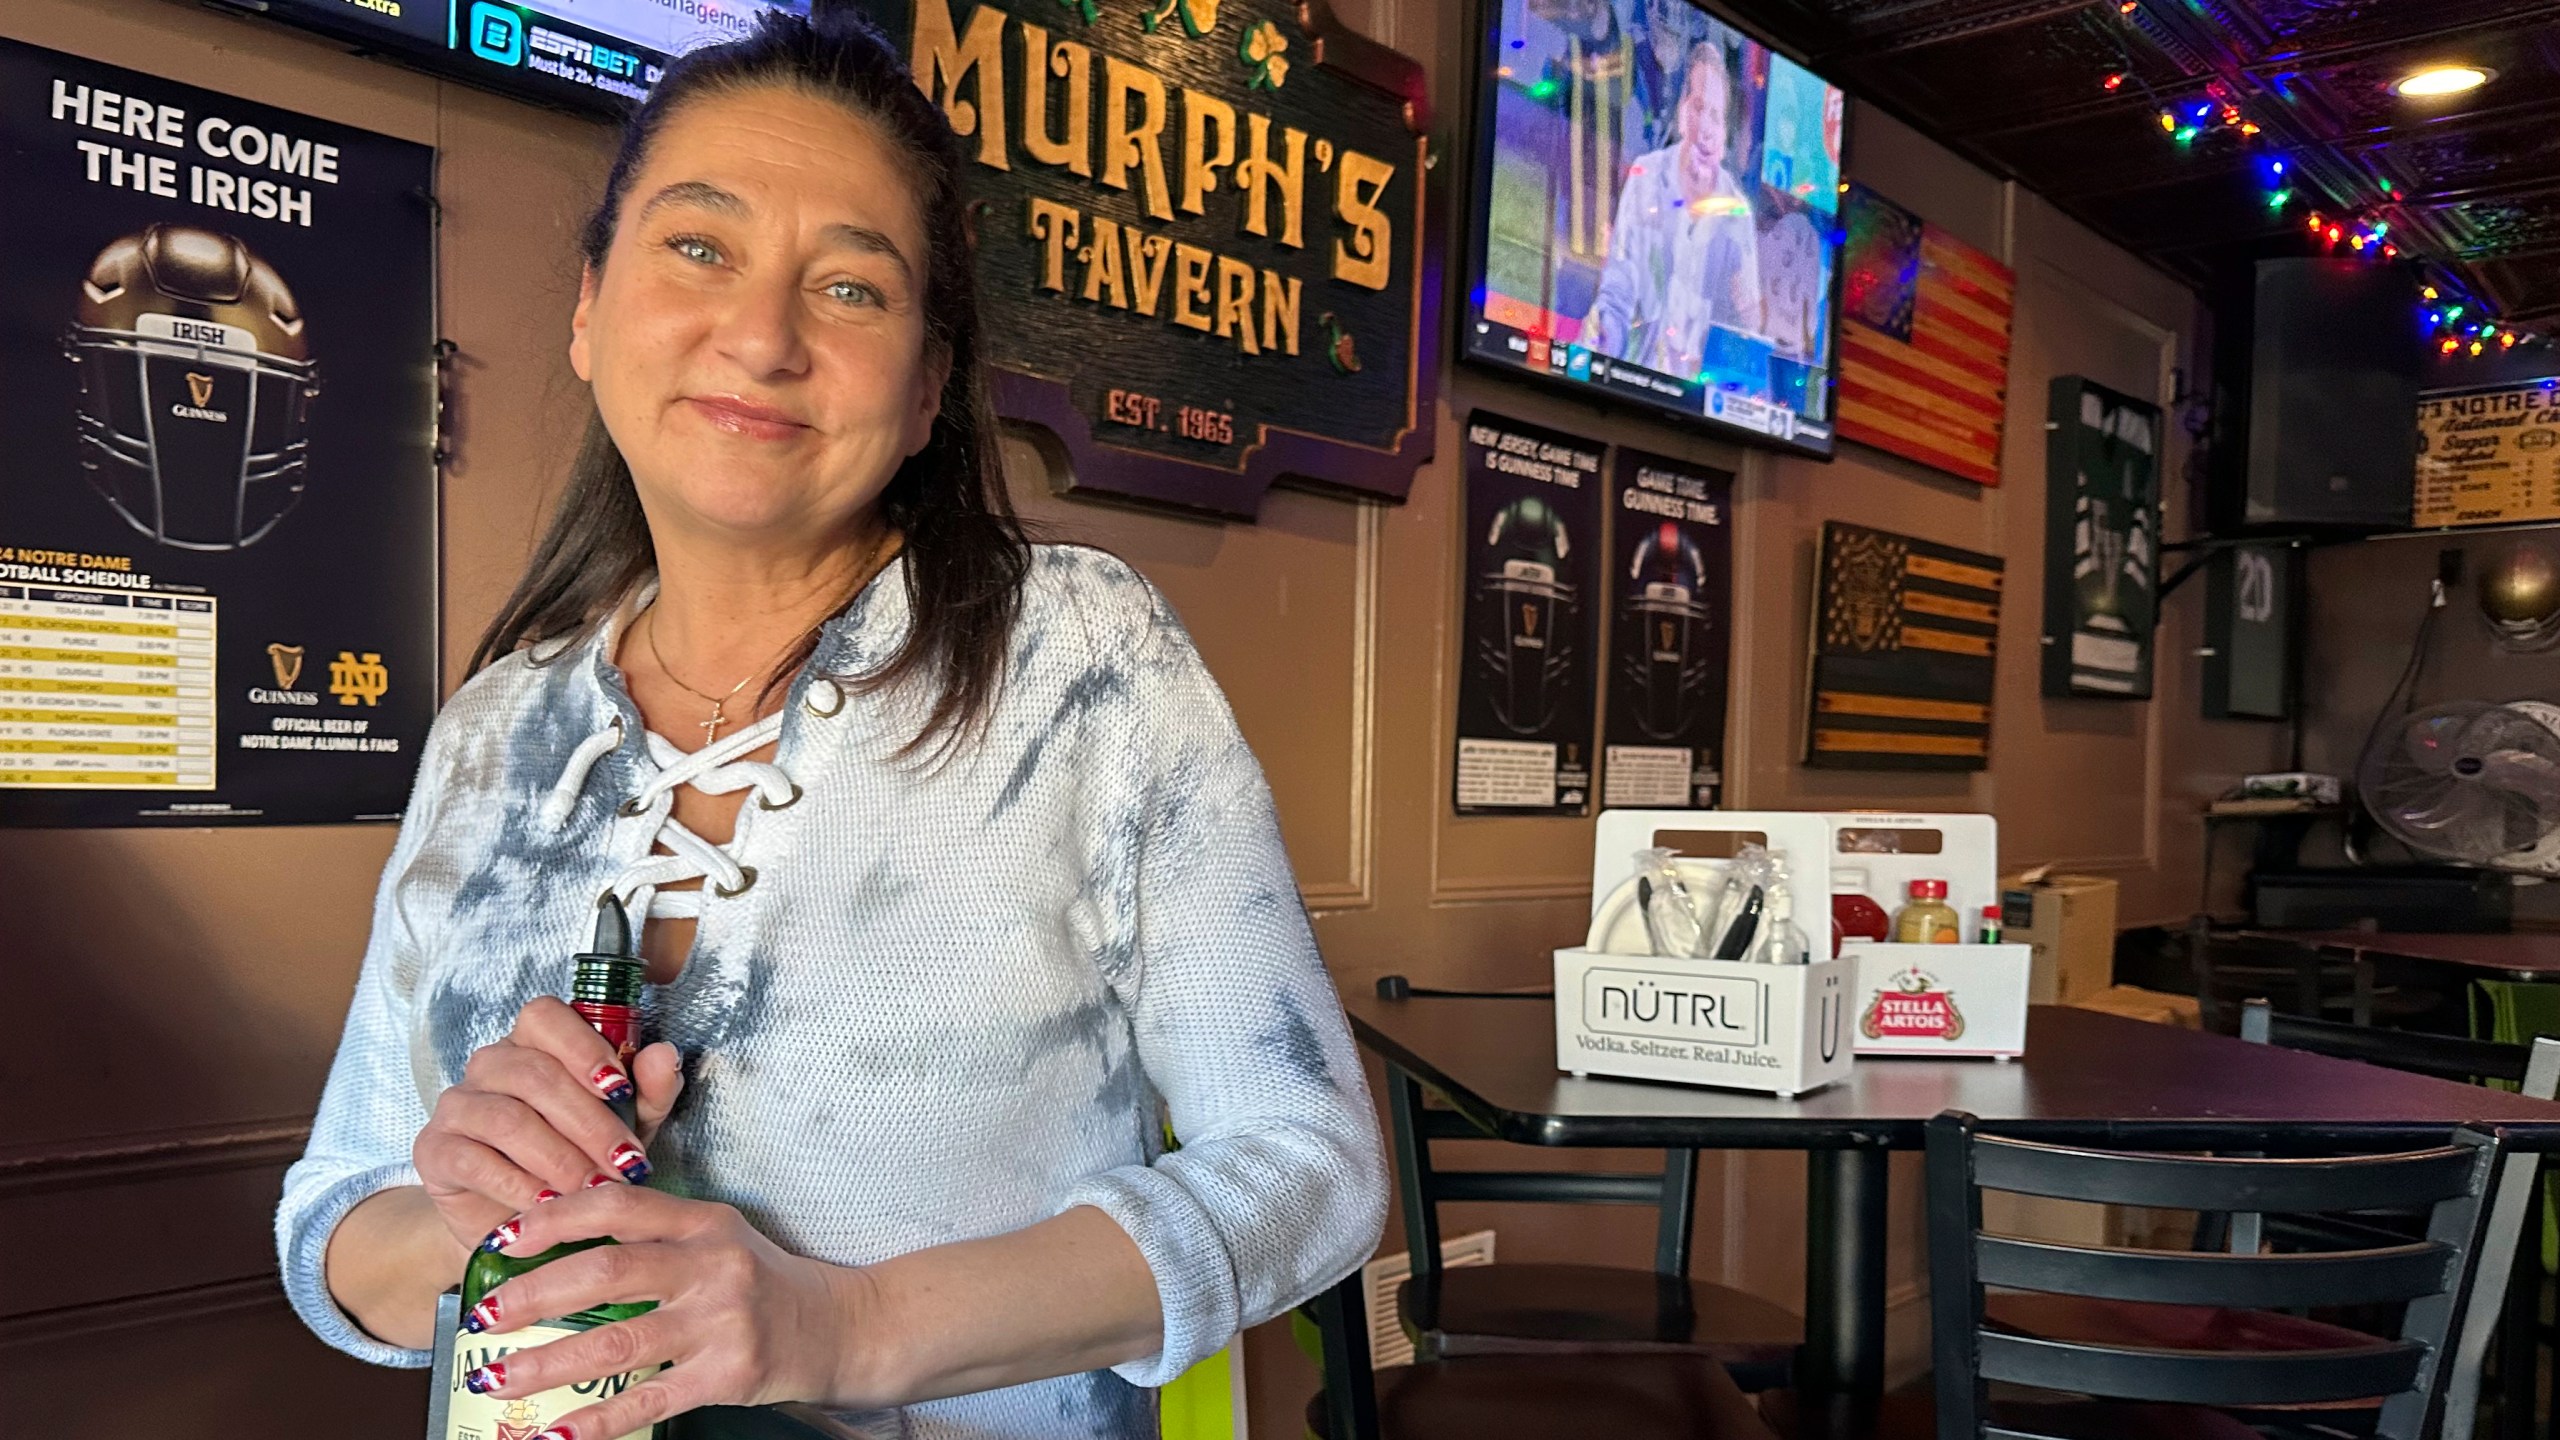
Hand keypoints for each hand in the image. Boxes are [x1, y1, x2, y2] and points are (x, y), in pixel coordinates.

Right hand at [413, 997, 684, 1252]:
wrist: (523, 1224)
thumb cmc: (580, 1160)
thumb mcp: (627, 1126)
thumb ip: (648, 1090)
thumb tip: (663, 1054)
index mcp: (534, 1043)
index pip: (545, 1016)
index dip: (582, 1047)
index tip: (620, 1089)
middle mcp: (490, 1065)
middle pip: (534, 1074)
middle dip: (589, 1124)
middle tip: (624, 1164)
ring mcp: (457, 1104)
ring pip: (507, 1119)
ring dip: (559, 1158)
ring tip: (592, 1190)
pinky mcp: (434, 1149)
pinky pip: (474, 1160)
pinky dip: (518, 1185)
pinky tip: (548, 1205)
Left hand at [453, 1184, 875, 1436]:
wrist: (841, 1327)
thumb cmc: (765, 1282)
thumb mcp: (719, 1239)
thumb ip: (656, 1234)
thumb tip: (561, 1243)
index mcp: (703, 1222)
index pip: (616, 1206)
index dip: (553, 1219)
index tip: (502, 1239)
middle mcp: (712, 1265)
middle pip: (606, 1272)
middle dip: (533, 1294)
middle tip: (484, 1315)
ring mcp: (721, 1322)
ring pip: (617, 1343)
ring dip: (548, 1364)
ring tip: (498, 1376)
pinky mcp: (728, 1374)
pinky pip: (647, 1400)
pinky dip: (596, 1422)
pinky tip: (555, 1432)